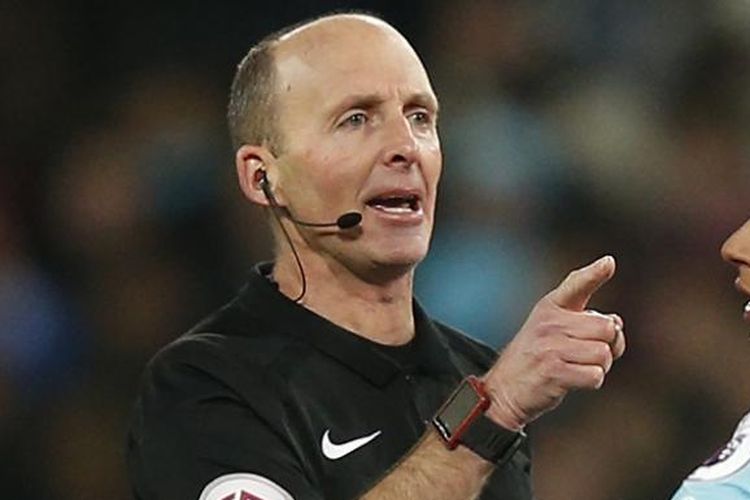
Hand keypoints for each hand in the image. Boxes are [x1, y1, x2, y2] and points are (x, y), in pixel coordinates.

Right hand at [482, 255, 625, 429]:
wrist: (503, 389)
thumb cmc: (535, 357)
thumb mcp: (549, 326)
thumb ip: (584, 319)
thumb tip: (617, 322)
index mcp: (550, 307)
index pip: (576, 284)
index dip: (594, 274)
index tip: (608, 263)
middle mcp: (550, 323)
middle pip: (607, 329)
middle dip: (609, 345)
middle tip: (589, 353)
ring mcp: (550, 347)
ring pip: (604, 354)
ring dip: (599, 366)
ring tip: (578, 366)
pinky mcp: (553, 372)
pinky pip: (595, 375)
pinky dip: (591, 381)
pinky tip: (574, 379)